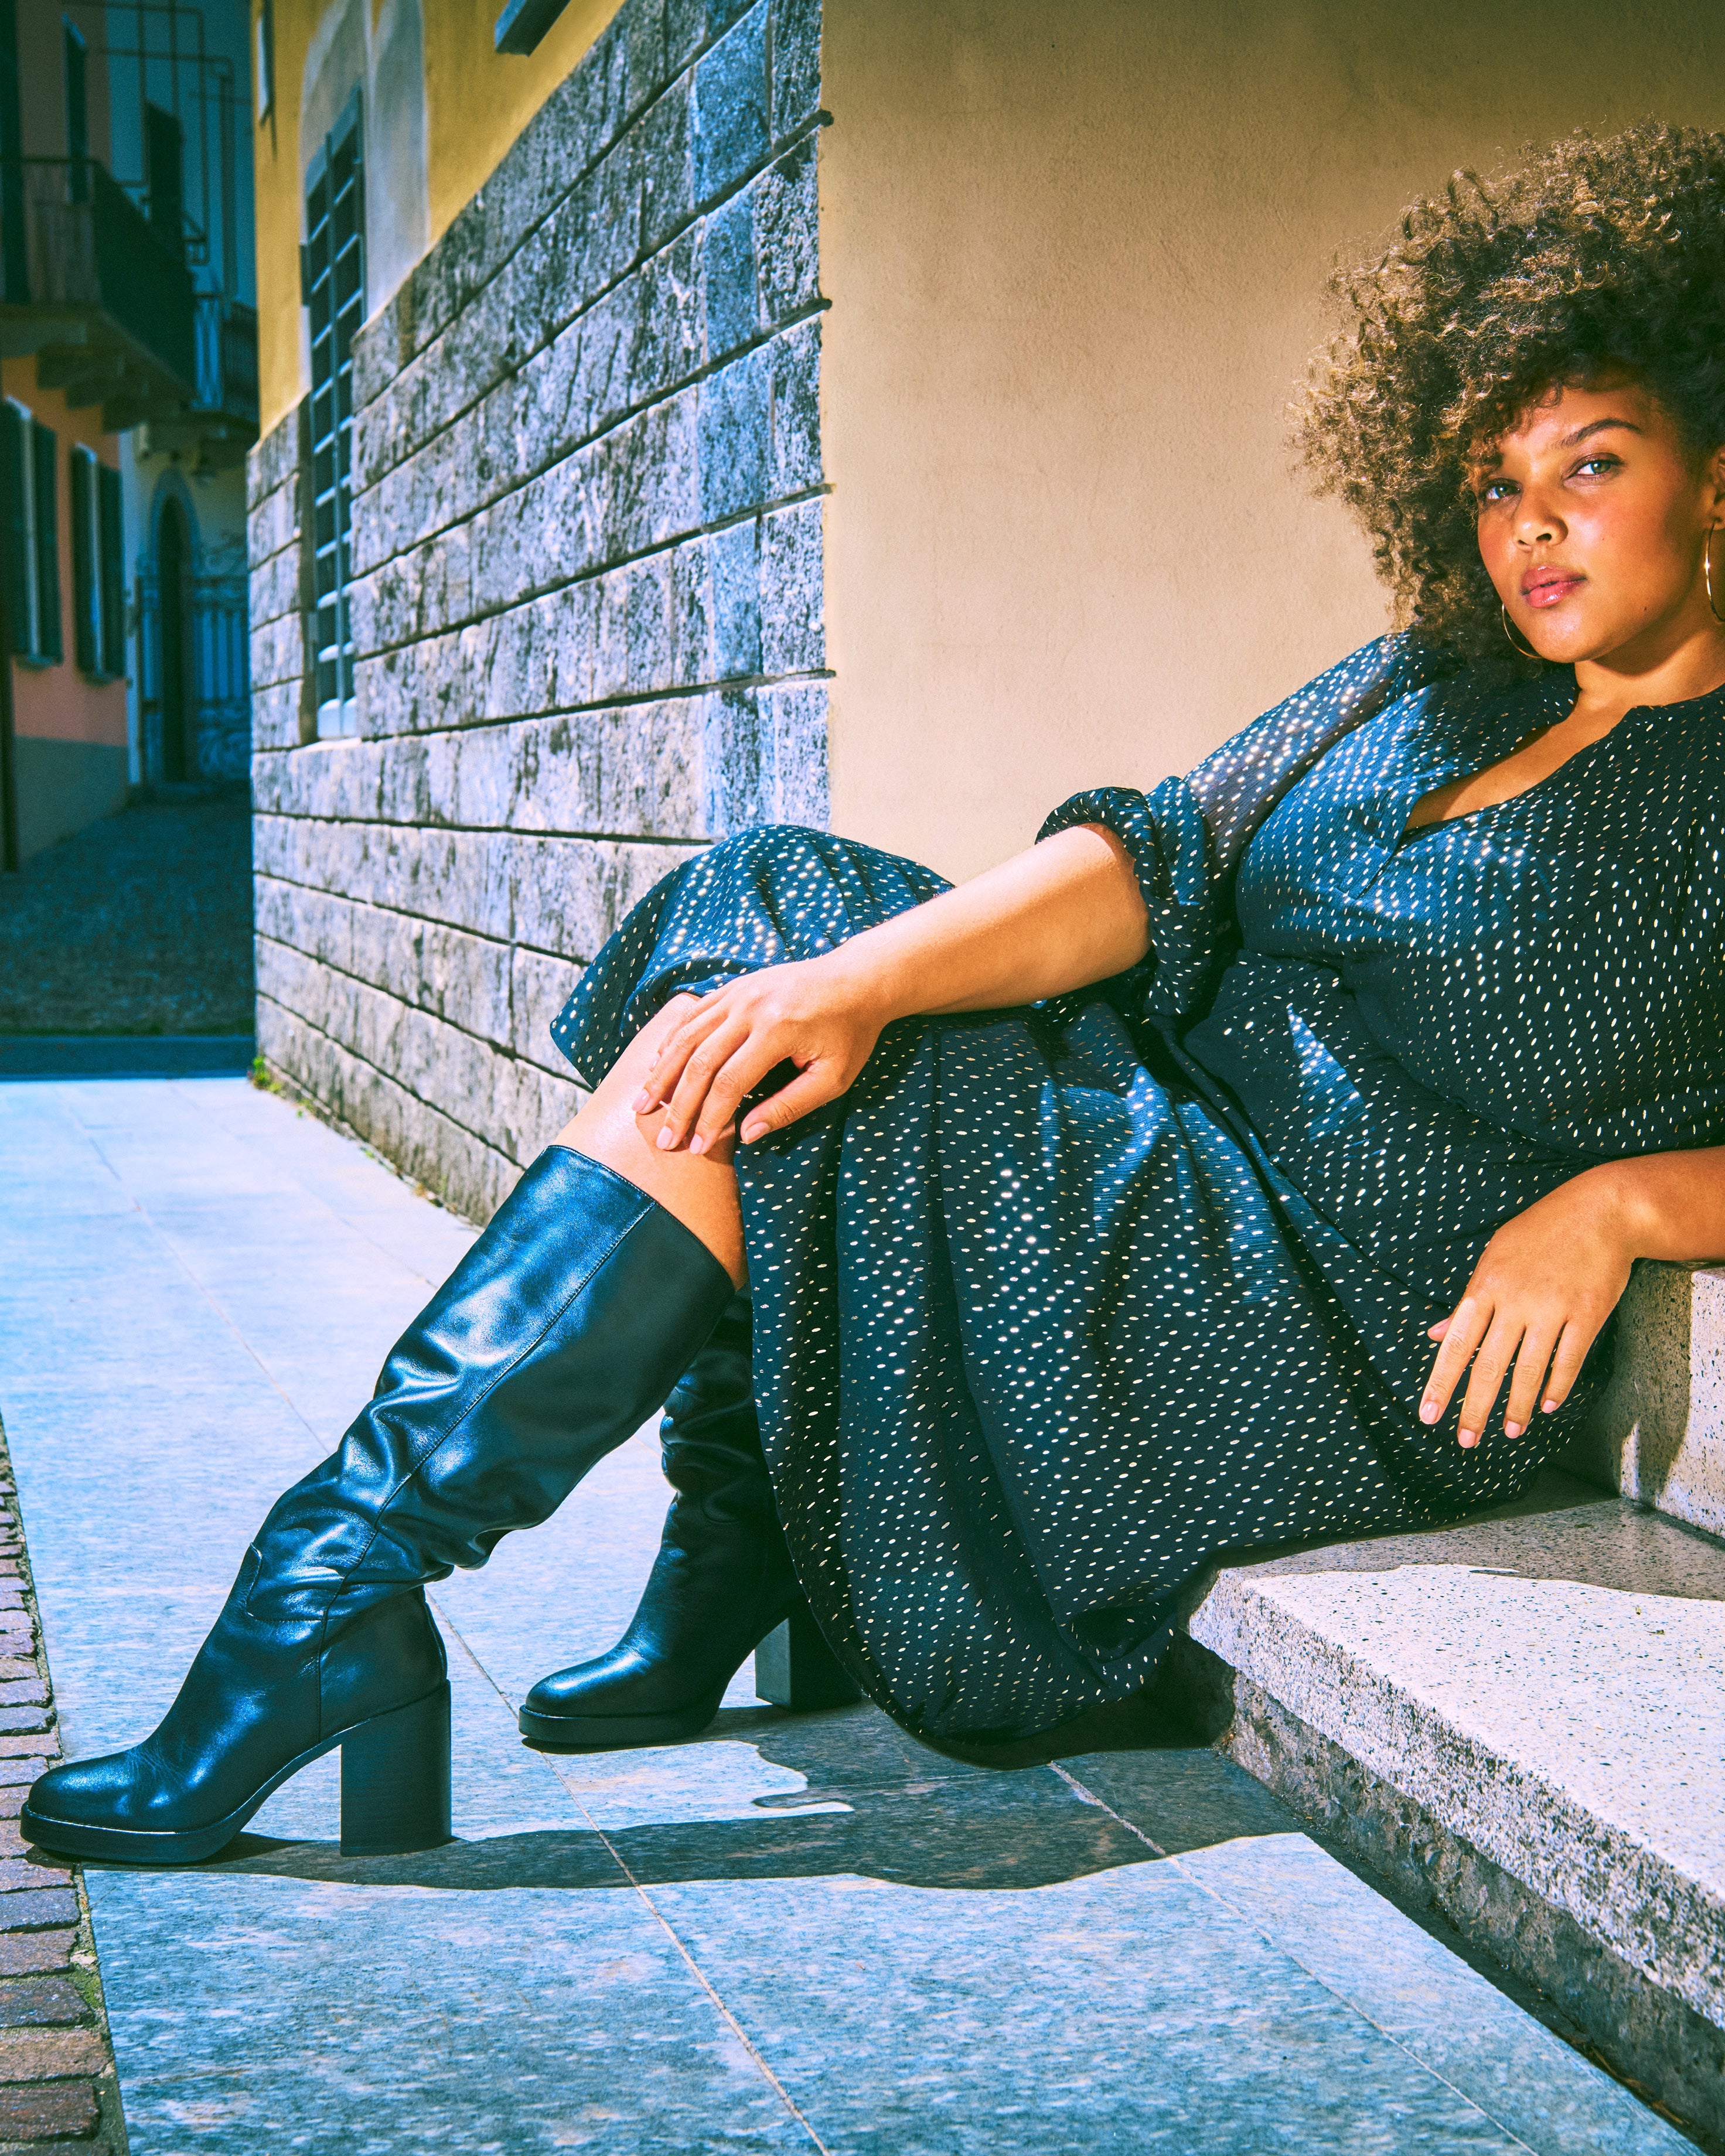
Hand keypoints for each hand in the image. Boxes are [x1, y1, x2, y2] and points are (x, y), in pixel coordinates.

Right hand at [632, 955, 888, 1152]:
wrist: (857, 980)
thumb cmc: (850, 1033)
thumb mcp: (832, 1078)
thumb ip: (789, 1107)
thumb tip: (747, 1136)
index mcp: (776, 1030)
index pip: (729, 1083)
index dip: (709, 1119)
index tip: (696, 1147)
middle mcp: (749, 1007)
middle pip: (699, 1062)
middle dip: (678, 1105)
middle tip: (663, 1139)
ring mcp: (737, 992)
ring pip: (686, 1036)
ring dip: (662, 1073)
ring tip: (644, 1105)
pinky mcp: (733, 986)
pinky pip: (693, 1015)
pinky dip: (672, 1041)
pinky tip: (658, 1065)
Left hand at [1419, 1173, 1635, 1447]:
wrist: (1600, 1211)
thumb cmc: (1539, 1233)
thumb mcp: (1493, 1256)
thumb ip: (1467, 1301)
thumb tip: (1436, 1334)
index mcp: (1485, 1286)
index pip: (1456, 1344)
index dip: (1440, 1383)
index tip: (1427, 1415)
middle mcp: (1515, 1301)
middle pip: (1489, 1366)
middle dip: (1474, 1409)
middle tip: (1465, 1441)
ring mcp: (1553, 1308)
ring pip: (1529, 1370)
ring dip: (1518, 1407)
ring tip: (1510, 1432)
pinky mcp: (1588, 1314)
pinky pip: (1569, 1360)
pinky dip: (1557, 1386)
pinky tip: (1548, 1406)